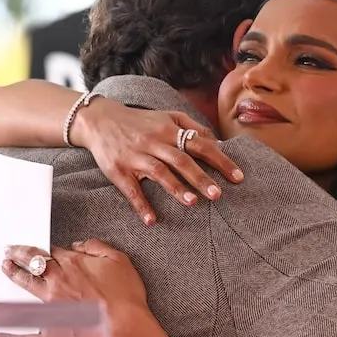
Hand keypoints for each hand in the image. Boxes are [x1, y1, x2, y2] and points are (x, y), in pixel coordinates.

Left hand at [0, 241, 149, 336]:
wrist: (125, 335)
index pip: (50, 253)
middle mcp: (56, 284)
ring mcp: (48, 311)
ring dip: (14, 278)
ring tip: (6, 270)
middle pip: (31, 266)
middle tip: (8, 252)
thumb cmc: (125, 301)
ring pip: (25, 292)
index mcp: (72, 266)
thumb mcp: (119, 262)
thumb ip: (97, 248)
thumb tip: (80, 244)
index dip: (39, 249)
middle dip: (17, 257)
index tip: (31, 247)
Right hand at [74, 98, 244, 224]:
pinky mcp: (118, 170)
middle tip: (218, 195)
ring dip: (175, 188)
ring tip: (192, 203)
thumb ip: (192, 126)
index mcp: (169, 130)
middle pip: (181, 160)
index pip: (200, 145)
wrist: (99, 120)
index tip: (237, 177)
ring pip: (158, 172)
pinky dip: (141, 205)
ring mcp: (135, 157)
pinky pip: (131, 189)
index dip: (220, 160)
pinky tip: (152, 220)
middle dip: (200, 178)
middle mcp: (154, 142)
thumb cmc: (139, 122)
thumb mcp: (167, 117)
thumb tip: (217, 141)